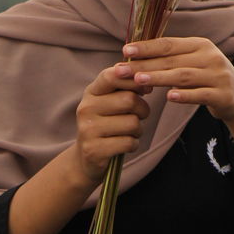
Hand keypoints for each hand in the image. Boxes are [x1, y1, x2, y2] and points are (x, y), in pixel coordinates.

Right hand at [73, 66, 151, 187]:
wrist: (86, 158)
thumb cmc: (106, 123)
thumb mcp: (109, 101)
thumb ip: (123, 86)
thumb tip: (144, 75)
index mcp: (91, 92)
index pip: (111, 76)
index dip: (132, 78)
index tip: (146, 88)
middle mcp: (86, 108)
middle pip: (129, 100)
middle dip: (143, 109)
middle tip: (140, 115)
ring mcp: (88, 129)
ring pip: (132, 123)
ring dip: (139, 129)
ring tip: (131, 131)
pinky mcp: (94, 150)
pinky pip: (129, 142)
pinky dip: (134, 144)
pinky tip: (126, 144)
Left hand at [115, 37, 233, 140]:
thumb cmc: (207, 77)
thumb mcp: (194, 61)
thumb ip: (172, 58)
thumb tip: (136, 55)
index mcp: (200, 44)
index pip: (169, 44)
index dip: (147, 47)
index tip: (125, 51)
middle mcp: (210, 56)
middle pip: (172, 60)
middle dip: (145, 65)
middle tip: (123, 70)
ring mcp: (218, 75)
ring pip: (183, 76)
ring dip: (160, 78)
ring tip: (139, 80)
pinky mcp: (223, 94)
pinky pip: (201, 95)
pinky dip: (185, 95)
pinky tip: (169, 97)